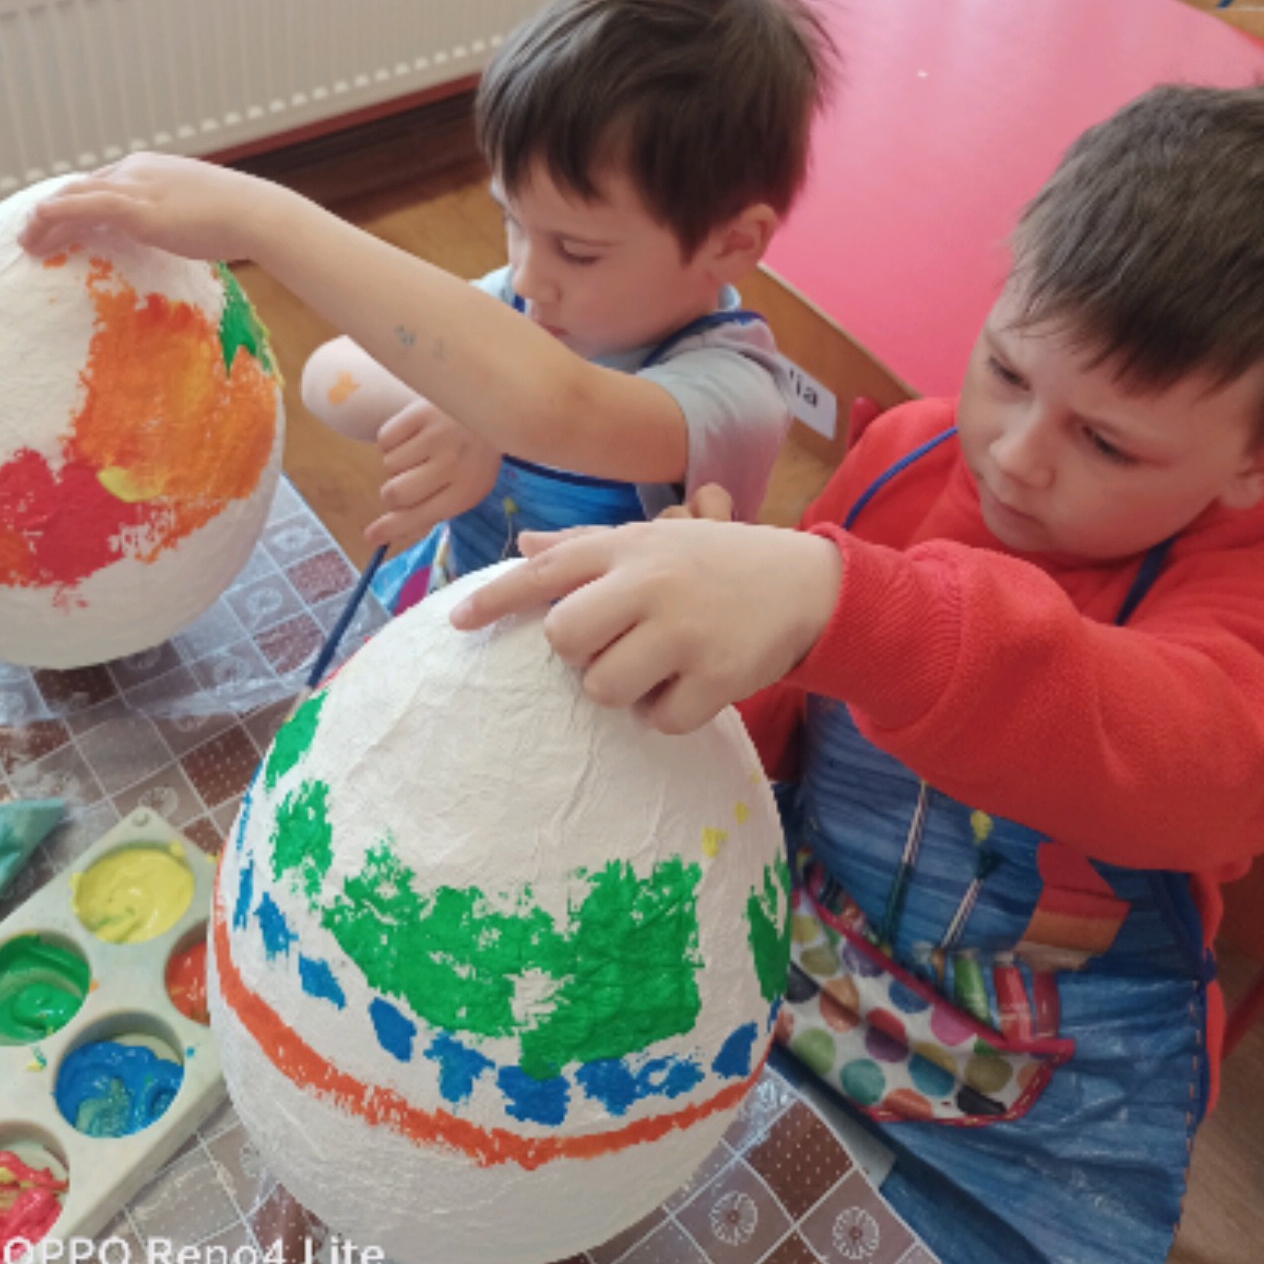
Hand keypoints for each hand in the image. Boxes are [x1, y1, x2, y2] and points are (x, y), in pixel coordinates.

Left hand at [17, 153, 253, 267]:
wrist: (252, 212)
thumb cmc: (228, 218)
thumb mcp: (186, 212)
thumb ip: (162, 216)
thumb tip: (157, 232)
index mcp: (145, 170)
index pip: (96, 187)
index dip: (69, 207)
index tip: (50, 228)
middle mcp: (134, 170)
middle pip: (79, 190)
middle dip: (49, 215)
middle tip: (27, 238)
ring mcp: (135, 186)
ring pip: (75, 197)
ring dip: (45, 220)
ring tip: (25, 243)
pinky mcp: (138, 206)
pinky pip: (88, 205)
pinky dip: (59, 211)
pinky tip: (38, 220)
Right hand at [374, 395, 502, 540]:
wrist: (495, 408)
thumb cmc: (474, 457)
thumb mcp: (462, 489)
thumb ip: (425, 513)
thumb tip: (374, 535)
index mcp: (465, 491)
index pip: (417, 517)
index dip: (391, 528)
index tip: (371, 535)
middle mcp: (451, 465)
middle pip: (394, 494)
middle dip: (393, 494)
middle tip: (408, 482)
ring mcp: (436, 435)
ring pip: (388, 464)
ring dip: (398, 462)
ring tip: (421, 451)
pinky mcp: (421, 412)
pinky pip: (385, 438)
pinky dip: (392, 441)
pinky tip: (413, 435)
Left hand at [454, 500, 843, 731]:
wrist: (808, 582)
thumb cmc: (715, 564)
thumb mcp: (655, 542)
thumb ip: (588, 550)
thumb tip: (524, 548)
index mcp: (629, 547)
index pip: (547, 571)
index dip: (495, 600)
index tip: (456, 623)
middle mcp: (652, 581)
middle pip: (564, 638)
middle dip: (580, 654)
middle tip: (617, 645)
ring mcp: (685, 628)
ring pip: (604, 688)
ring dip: (624, 689)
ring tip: (660, 665)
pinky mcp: (717, 674)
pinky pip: (659, 721)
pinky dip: (668, 715)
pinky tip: (692, 684)